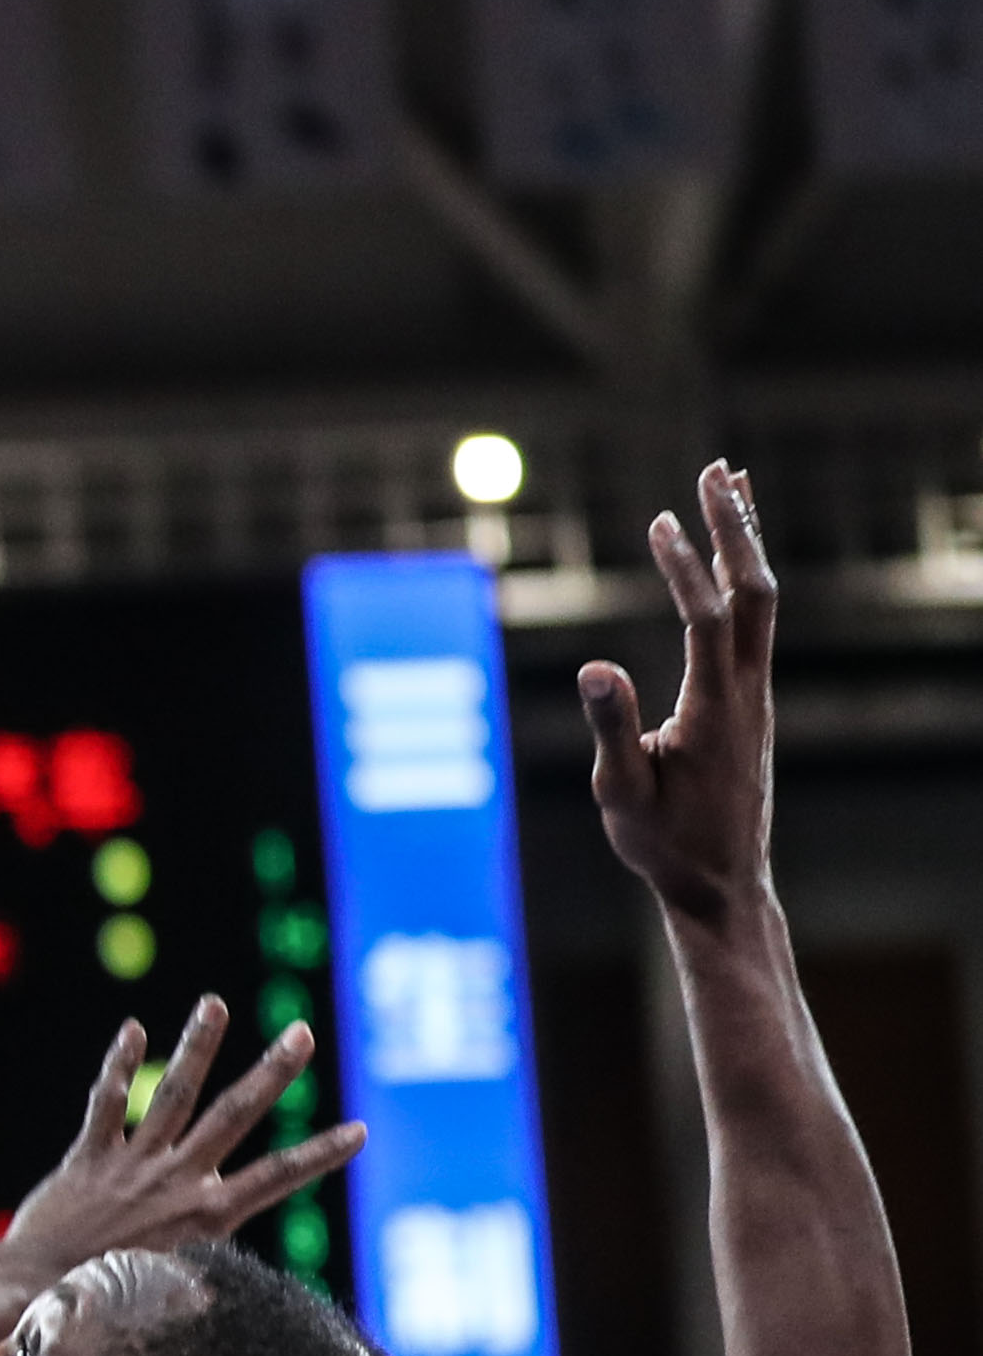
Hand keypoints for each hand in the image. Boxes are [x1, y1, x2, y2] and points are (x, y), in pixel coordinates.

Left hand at [2, 1001, 361, 1273]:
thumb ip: (206, 1267)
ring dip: (198, 1046)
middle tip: (302, 1032)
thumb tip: (239, 1289)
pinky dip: (119, 1066)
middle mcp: (176, 1184)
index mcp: (207, 1218)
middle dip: (272, 1072)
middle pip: (234, 1115)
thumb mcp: (174, 1285)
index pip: (277, 1178)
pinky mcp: (88, 1159)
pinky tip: (133, 1028)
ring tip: (214, 1004)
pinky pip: (107, 1104)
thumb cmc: (109, 1298)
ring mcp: (132, 1167)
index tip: (359, 1130)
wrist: (35, 1295)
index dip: (320, 1155)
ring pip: (173, 1094)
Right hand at [582, 461, 777, 921]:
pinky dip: (741, 579)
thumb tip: (595, 666)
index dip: (685, 569)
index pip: (706, 620)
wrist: (723, 884)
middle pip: (755, 593)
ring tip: (730, 490)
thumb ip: (612, 728)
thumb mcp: (621, 794)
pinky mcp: (749, 703)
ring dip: (745, 544)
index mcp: (716, 710)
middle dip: (736, 528)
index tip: (660, 522)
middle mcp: (748, 693)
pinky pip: (753, 624)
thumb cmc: (665, 845)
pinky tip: (730, 562)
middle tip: (717, 471)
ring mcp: (755, 696)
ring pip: (761, 603)